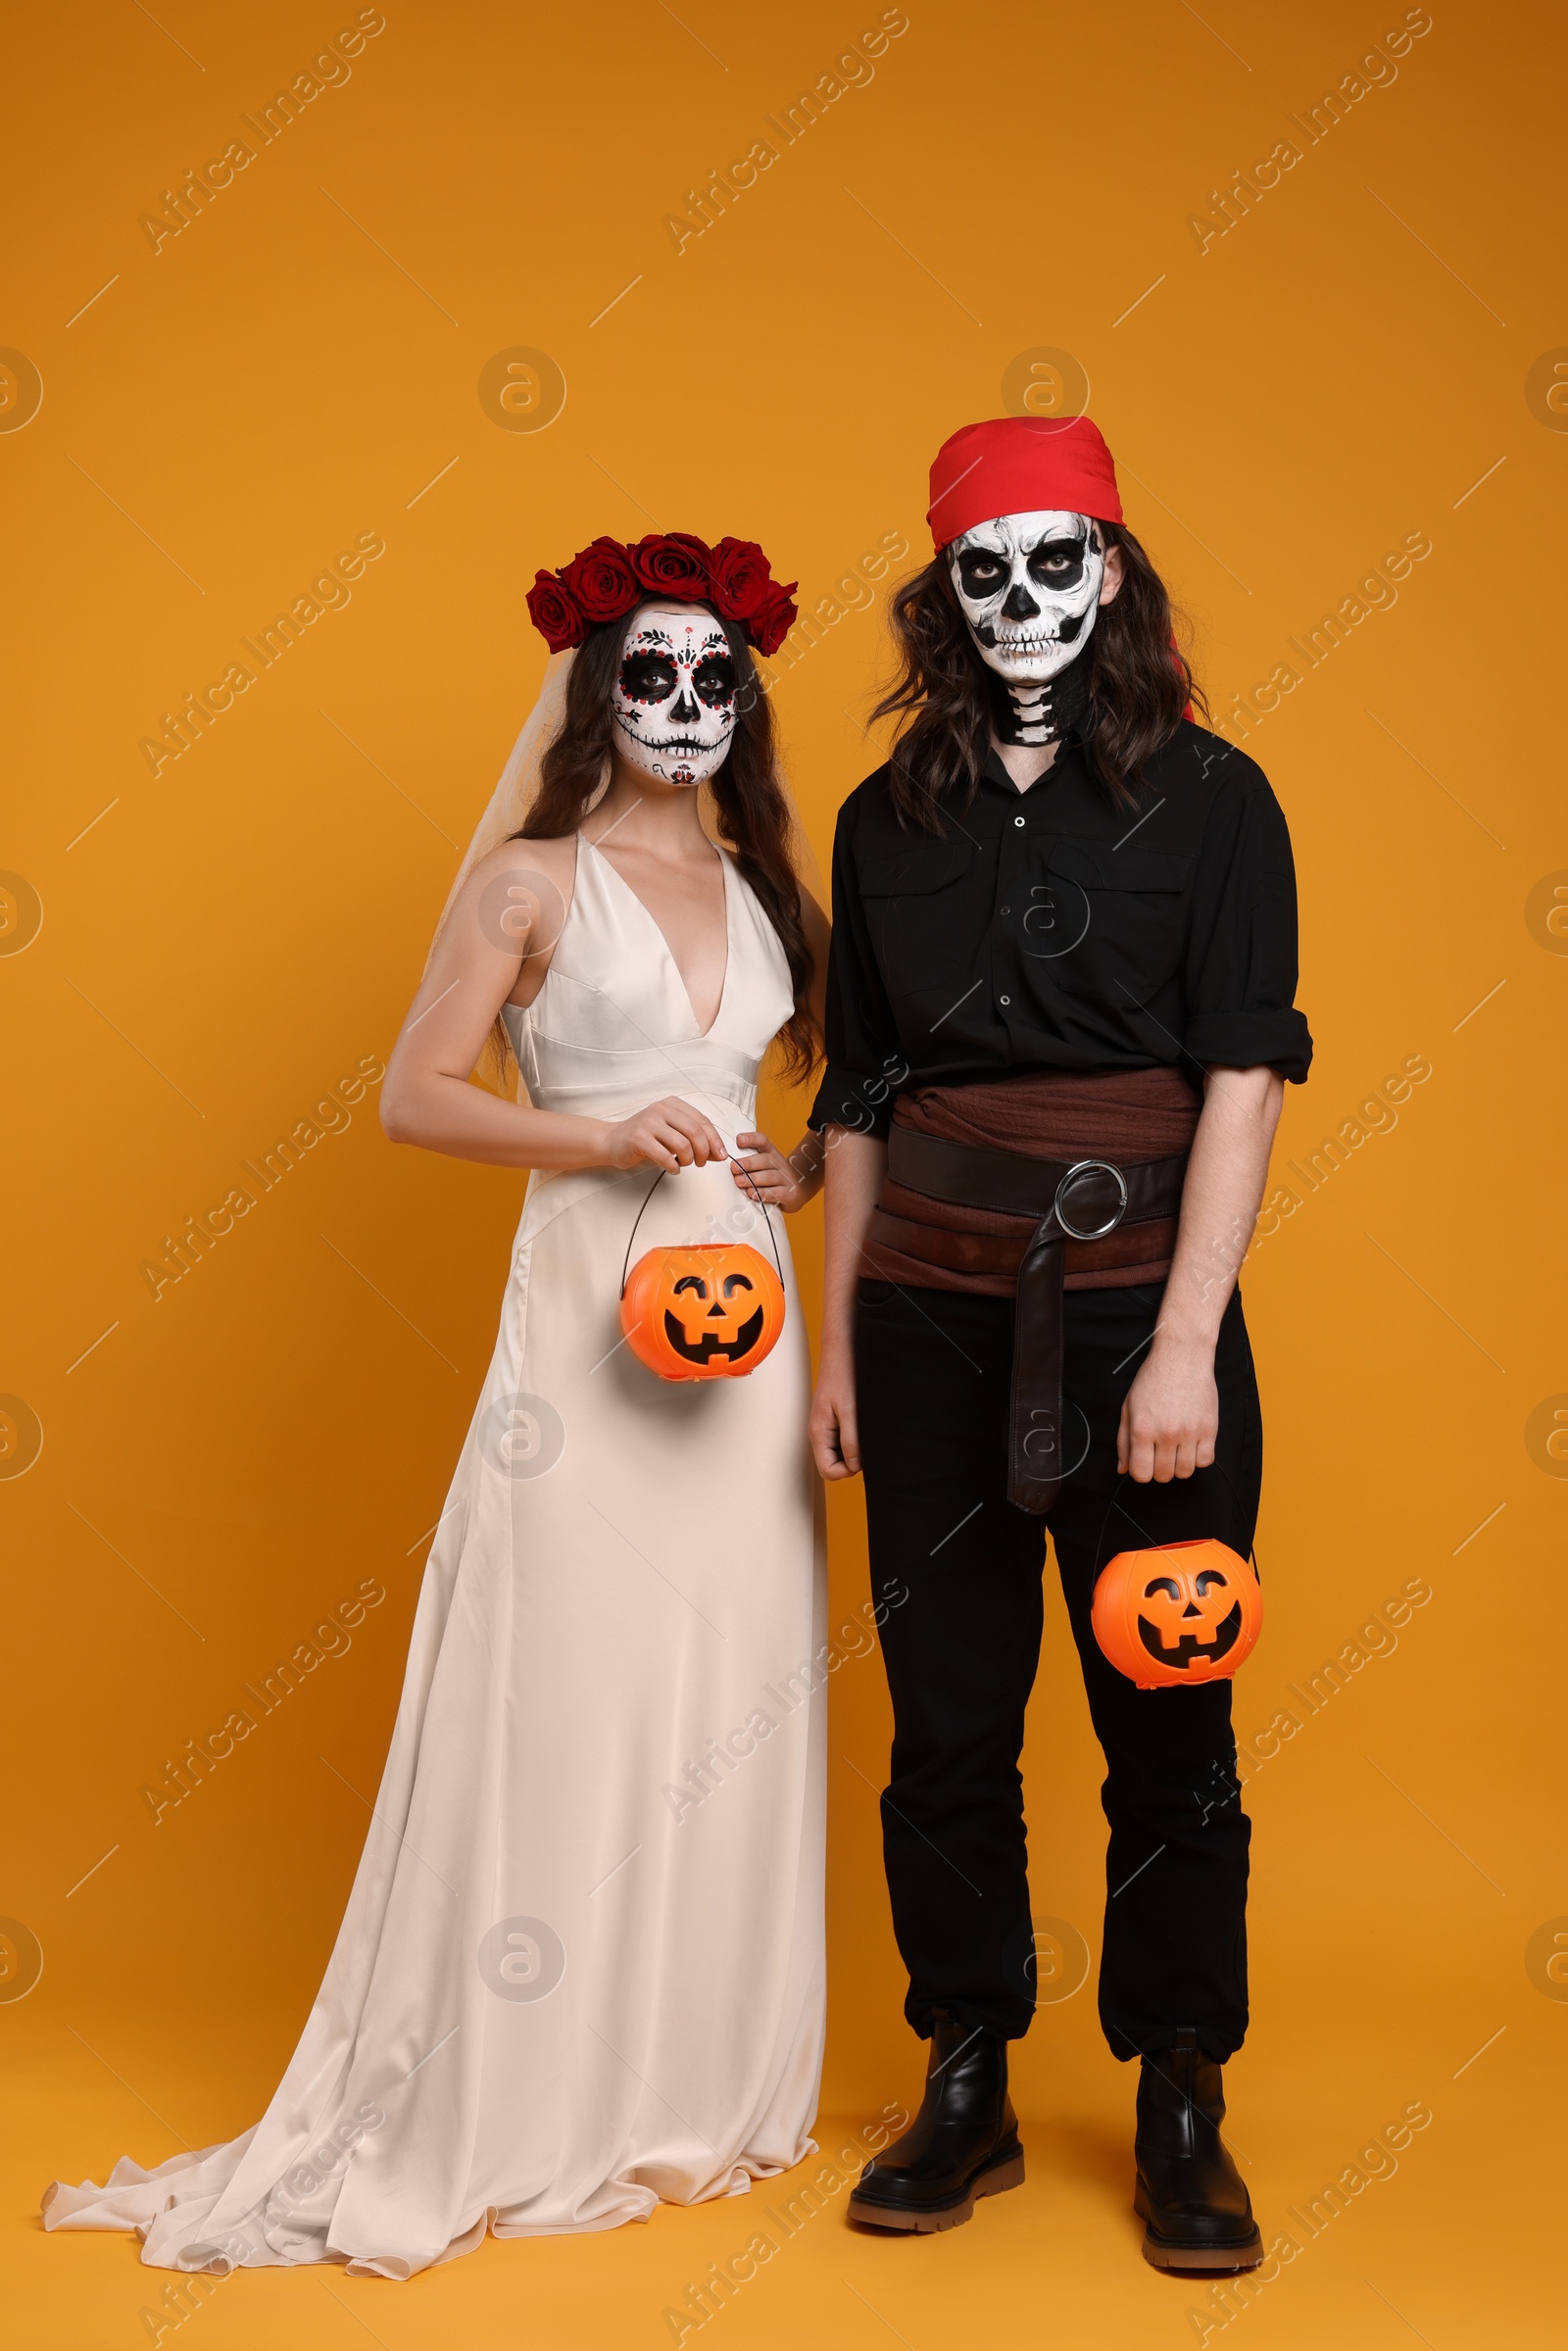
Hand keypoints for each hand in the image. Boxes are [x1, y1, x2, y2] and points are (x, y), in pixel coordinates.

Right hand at [602, 1096, 727, 1173]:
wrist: (612, 1141)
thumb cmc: (645, 1138)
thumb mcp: (672, 1134)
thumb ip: (694, 1140)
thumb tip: (718, 1153)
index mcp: (672, 1104)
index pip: (703, 1121)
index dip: (715, 1140)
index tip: (721, 1155)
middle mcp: (661, 1109)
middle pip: (695, 1132)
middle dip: (704, 1152)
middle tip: (701, 1163)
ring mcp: (649, 1122)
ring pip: (683, 1144)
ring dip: (688, 1160)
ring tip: (682, 1164)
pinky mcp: (639, 1138)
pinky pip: (665, 1156)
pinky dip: (673, 1167)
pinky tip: (672, 1168)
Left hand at [731, 1130, 813, 1213]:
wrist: (797, 1190)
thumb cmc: (772, 1175)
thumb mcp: (763, 1163)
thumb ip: (747, 1159)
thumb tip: (721, 1157)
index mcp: (771, 1152)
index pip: (763, 1140)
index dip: (751, 1138)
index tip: (738, 1140)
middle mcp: (779, 1163)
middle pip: (765, 1160)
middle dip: (748, 1163)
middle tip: (733, 1167)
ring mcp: (785, 1178)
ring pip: (769, 1176)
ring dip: (752, 1179)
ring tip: (739, 1182)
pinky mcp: (788, 1193)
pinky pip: (775, 1193)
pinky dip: (763, 1193)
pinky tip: (751, 1193)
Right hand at [809, 1350, 861, 1480]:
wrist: (843, 1349)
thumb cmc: (844, 1375)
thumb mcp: (850, 1411)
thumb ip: (851, 1440)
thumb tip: (855, 1465)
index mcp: (818, 1432)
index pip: (828, 1471)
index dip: (847, 1470)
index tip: (863, 1456)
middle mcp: (819, 1432)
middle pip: (833, 1464)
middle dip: (852, 1461)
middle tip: (867, 1443)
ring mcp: (827, 1425)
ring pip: (839, 1452)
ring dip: (855, 1448)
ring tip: (866, 1430)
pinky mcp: (835, 1417)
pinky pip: (843, 1439)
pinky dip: (855, 1437)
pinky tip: (865, 1424)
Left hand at [1117, 1337, 1218, 1482]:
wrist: (1182, 1357)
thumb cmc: (1153, 1380)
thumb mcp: (1129, 1407)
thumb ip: (1124, 1441)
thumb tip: (1123, 1468)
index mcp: (1143, 1429)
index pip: (1141, 1474)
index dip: (1141, 1472)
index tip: (1144, 1463)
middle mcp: (1167, 1433)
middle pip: (1163, 1476)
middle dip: (1159, 1469)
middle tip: (1159, 1453)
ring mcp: (1190, 1432)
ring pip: (1185, 1472)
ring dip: (1179, 1465)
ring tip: (1176, 1448)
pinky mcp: (1209, 1429)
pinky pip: (1206, 1461)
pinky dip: (1198, 1458)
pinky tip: (1191, 1445)